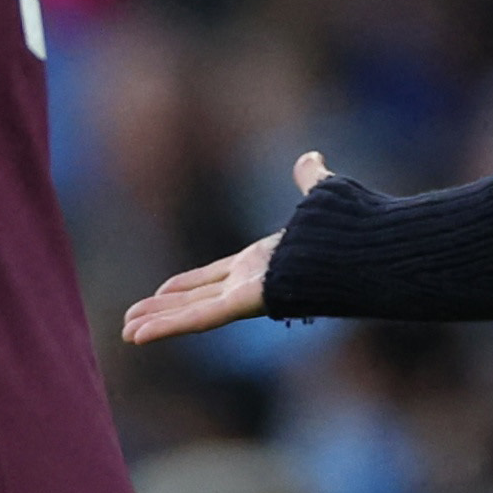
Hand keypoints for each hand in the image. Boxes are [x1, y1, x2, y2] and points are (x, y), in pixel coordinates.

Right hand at [120, 153, 330, 343]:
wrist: (367, 246)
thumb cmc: (351, 225)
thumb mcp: (322, 195)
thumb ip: (311, 179)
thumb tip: (311, 158)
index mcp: (263, 263)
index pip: (213, 276)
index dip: (185, 285)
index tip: (161, 290)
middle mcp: (253, 283)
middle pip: (195, 299)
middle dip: (162, 310)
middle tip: (131, 321)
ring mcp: (249, 295)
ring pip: (192, 313)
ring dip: (158, 322)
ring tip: (125, 334)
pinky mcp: (248, 303)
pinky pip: (201, 318)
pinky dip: (169, 325)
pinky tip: (139, 335)